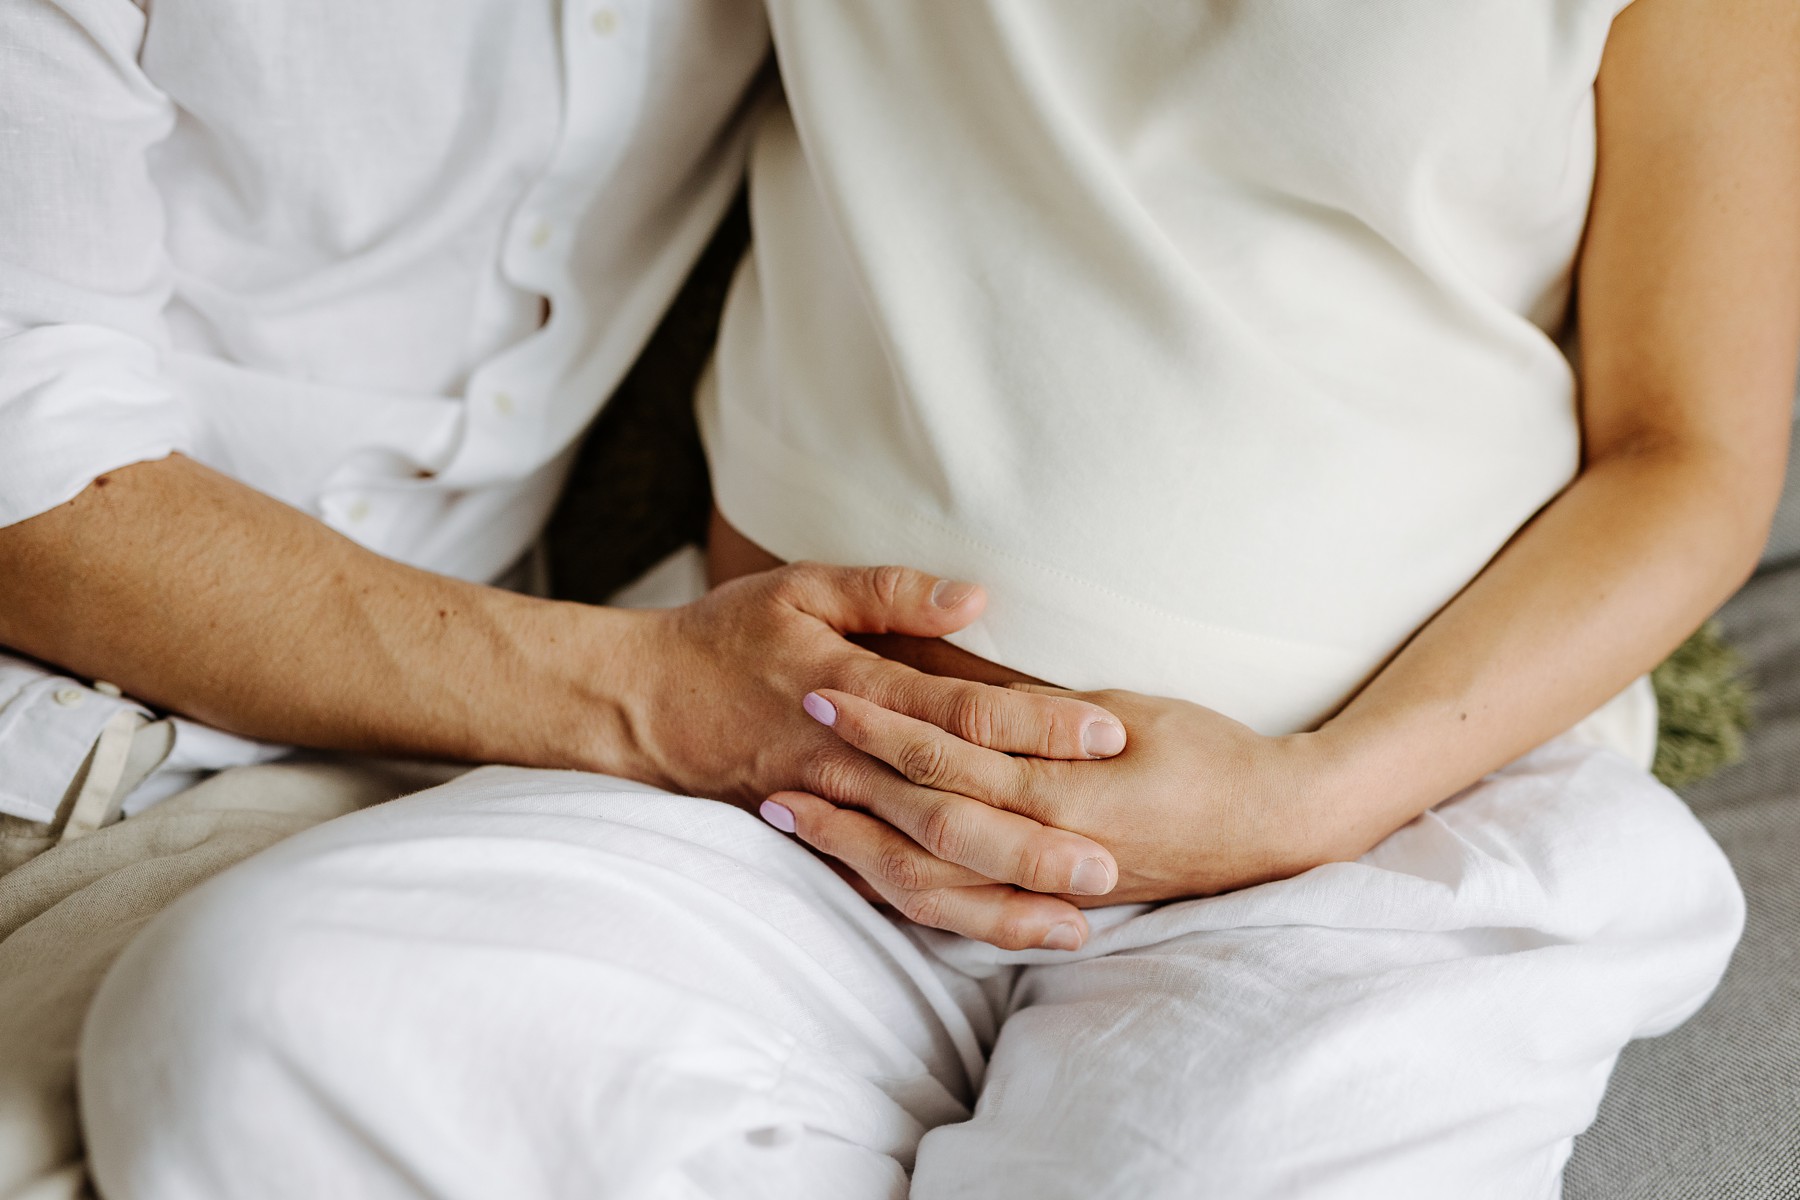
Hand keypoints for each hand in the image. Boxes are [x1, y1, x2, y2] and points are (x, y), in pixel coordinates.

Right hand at [606, 563, 1130, 946]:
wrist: (640, 704)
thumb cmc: (728, 635)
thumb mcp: (800, 587)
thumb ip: (888, 590)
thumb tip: (974, 595)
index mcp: (852, 687)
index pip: (962, 712)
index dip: (1038, 724)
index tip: (1108, 735)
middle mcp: (844, 761)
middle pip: (951, 809)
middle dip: (1031, 841)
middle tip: (1111, 863)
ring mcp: (830, 812)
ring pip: (921, 869)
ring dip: (996, 900)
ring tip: (1074, 925)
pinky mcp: (818, 845)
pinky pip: (885, 891)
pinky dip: (944, 916)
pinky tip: (1000, 933)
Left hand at [769, 684, 1359, 912]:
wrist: (1277, 825)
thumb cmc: (1210, 754)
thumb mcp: (1125, 712)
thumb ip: (1036, 709)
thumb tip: (955, 681)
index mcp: (1060, 791)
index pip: (945, 757)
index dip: (877, 726)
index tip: (820, 691)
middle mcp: (1043, 848)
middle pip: (918, 826)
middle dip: (844, 796)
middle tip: (774, 768)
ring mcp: (1046, 887)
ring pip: (928, 882)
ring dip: (855, 851)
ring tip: (792, 820)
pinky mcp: (1053, 903)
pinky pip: (960, 910)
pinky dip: (901, 891)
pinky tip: (856, 870)